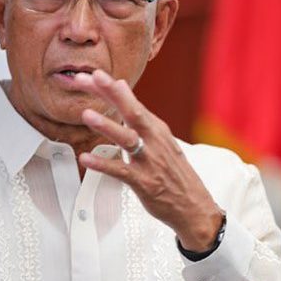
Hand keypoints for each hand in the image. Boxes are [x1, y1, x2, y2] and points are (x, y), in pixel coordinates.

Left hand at [74, 69, 223, 250]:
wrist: (194, 206)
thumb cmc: (174, 173)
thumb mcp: (161, 140)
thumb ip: (139, 116)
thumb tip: (121, 87)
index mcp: (157, 130)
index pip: (133, 103)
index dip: (112, 88)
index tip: (93, 74)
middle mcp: (155, 141)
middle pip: (133, 112)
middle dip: (112, 94)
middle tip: (92, 77)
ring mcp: (150, 162)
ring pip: (127, 139)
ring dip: (107, 126)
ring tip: (86, 115)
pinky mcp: (145, 183)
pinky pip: (121, 171)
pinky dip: (103, 164)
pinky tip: (86, 159)